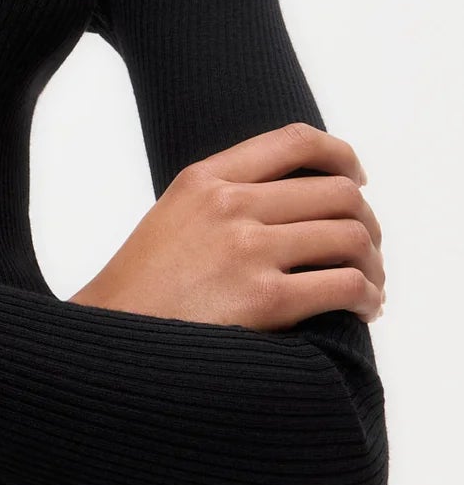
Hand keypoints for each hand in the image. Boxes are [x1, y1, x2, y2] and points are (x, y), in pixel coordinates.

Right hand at [67, 121, 385, 329]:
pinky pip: (346, 285)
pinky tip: (363, 309)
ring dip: (372, 262)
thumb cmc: (144, 290)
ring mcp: (246, 249)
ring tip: (368, 285)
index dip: (340, 155)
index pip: (294, 141)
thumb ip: (224, 199)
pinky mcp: (264, 300)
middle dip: (364, 221)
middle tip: (366, 248)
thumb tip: (296, 202)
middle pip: (336, 192)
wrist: (112, 343)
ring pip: (349, 236)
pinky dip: (368, 297)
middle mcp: (228, 205)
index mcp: (205, 179)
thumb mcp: (173, 217)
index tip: (355, 178)